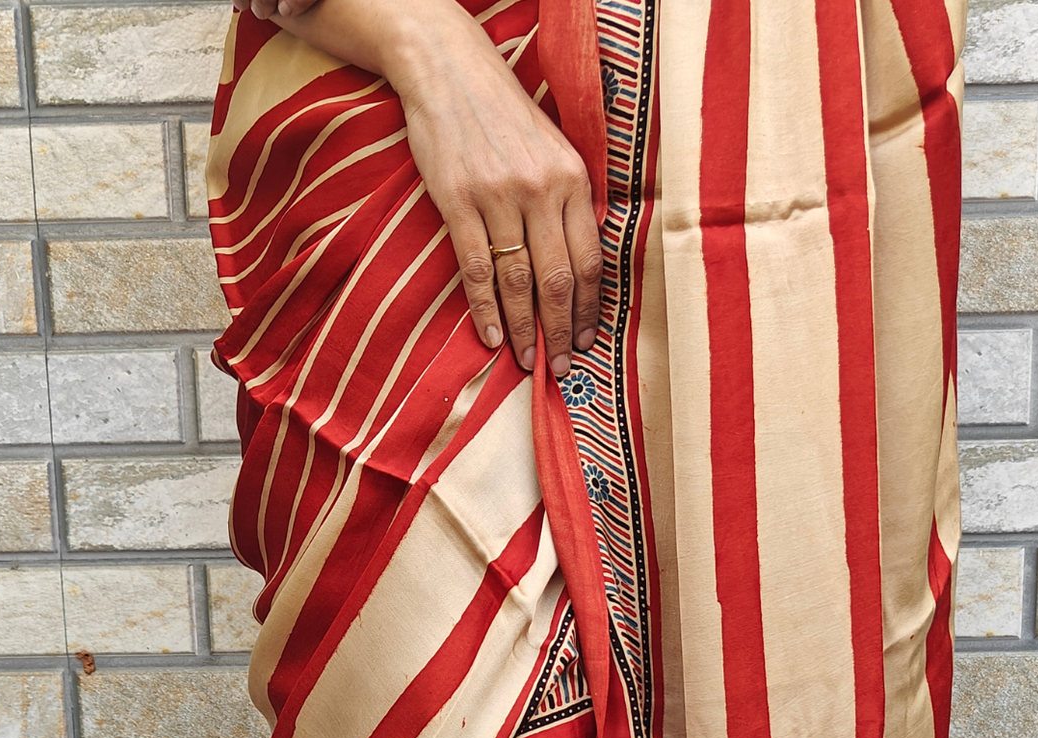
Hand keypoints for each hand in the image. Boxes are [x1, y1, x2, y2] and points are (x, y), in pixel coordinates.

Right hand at [230, 0, 602, 377]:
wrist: (448, 70)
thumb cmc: (502, 114)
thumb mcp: (551, 148)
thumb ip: (566, 199)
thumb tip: (577, 262)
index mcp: (571, 178)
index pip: (589, 259)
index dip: (590, 308)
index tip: (587, 340)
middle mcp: (540, 190)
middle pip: (558, 279)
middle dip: (561, 331)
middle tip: (561, 367)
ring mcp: (498, 196)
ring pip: (518, 280)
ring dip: (524, 328)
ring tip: (528, 361)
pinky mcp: (459, 201)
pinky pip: (477, 269)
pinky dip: (485, 309)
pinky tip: (491, 337)